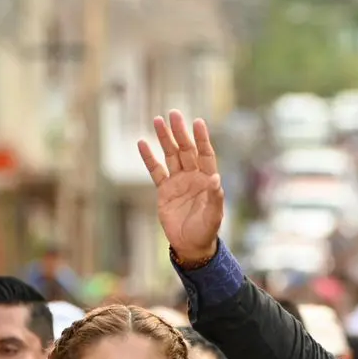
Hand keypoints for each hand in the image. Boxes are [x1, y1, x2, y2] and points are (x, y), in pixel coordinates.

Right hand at [138, 110, 224, 265]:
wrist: (191, 245)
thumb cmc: (206, 230)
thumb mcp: (213, 215)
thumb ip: (215, 197)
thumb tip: (215, 178)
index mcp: (206, 179)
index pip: (205, 154)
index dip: (201, 139)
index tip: (197, 122)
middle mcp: (192, 176)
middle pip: (186, 150)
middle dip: (180, 132)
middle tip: (173, 114)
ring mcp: (177, 182)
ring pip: (170, 155)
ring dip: (165, 139)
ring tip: (157, 120)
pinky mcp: (164, 190)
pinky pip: (155, 171)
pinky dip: (149, 158)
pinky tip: (142, 142)